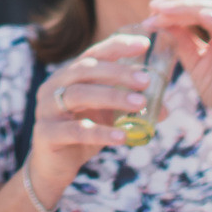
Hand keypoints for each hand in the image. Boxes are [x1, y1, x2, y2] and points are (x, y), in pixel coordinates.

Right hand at [26, 32, 145, 203]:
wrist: (53, 167)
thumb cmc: (82, 133)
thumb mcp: (107, 115)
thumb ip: (129, 107)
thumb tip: (165, 108)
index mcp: (69, 75)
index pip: (94, 53)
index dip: (118, 46)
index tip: (144, 44)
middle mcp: (54, 85)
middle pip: (85, 70)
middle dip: (118, 72)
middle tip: (146, 80)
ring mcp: (46, 109)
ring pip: (78, 95)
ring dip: (112, 97)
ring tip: (139, 104)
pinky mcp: (45, 134)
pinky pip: (75, 130)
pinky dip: (101, 132)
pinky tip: (122, 136)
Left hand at [146, 0, 211, 159]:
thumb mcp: (192, 60)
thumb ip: (180, 39)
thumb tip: (159, 19)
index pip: (199, 4)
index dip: (175, 2)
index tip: (151, 7)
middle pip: (206, 1)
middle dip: (178, 1)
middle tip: (154, 6)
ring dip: (189, 8)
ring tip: (165, 11)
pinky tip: (200, 17)